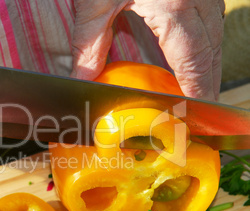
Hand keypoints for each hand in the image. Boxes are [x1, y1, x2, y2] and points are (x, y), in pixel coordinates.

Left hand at [71, 0, 224, 100]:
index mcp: (174, 9)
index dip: (196, 92)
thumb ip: (90, 43)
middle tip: (199, 111)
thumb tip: (81, 77)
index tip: (196, 114)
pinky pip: (209, 22)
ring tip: (196, 90)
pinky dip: (203, 44)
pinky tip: (192, 55)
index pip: (192, 64)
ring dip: (207, 66)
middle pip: (210, 54)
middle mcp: (199, 1)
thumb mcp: (96, 1)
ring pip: (214, 38)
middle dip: (206, 84)